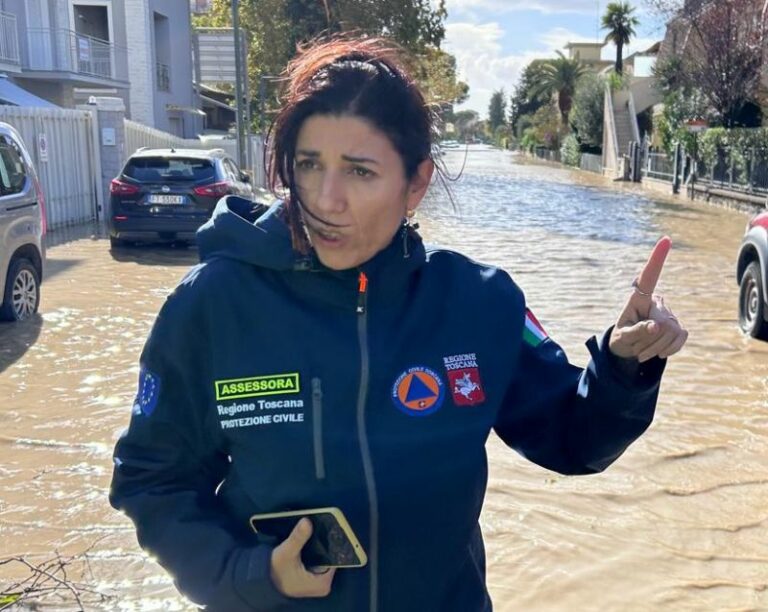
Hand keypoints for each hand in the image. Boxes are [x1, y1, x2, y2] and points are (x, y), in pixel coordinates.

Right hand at [270, 518, 336, 597]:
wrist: (264, 580)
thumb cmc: (275, 571)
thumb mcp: (286, 553)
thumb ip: (298, 538)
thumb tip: (307, 521)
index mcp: (323, 583)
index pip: (335, 558)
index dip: (331, 542)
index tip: (328, 527)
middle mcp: (324, 584)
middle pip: (330, 557)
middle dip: (324, 543)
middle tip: (319, 526)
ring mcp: (319, 581)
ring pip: (324, 557)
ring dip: (319, 546)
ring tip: (315, 529)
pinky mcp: (313, 577)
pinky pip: (318, 559)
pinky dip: (314, 551)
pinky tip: (310, 539)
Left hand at [609, 236, 687, 362]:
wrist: (630, 350)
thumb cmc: (622, 338)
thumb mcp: (622, 337)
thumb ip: (635, 332)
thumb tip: (656, 327)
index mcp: (638, 299)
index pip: (649, 277)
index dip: (657, 258)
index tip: (666, 240)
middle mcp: (656, 302)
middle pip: (662, 323)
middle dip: (648, 341)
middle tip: (636, 346)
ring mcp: (670, 314)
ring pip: (671, 333)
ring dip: (655, 348)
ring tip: (642, 348)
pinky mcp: (679, 327)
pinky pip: (681, 338)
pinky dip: (668, 349)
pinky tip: (658, 350)